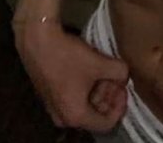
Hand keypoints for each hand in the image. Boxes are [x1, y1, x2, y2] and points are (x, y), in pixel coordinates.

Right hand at [14, 22, 129, 133]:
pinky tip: (91, 68)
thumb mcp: (100, 63)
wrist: (38, 40)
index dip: (120, 106)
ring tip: (107, 70)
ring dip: (98, 90)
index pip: (107, 123)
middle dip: (109, 96)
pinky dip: (85, 86)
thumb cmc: (68, 56)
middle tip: (117, 78)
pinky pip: (72, 96)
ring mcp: (53, 106)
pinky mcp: (48, 93)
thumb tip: (125, 75)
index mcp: (76, 116)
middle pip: (95, 114)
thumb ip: (120, 72)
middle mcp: (63, 117)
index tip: (124, 88)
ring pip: (84, 104)